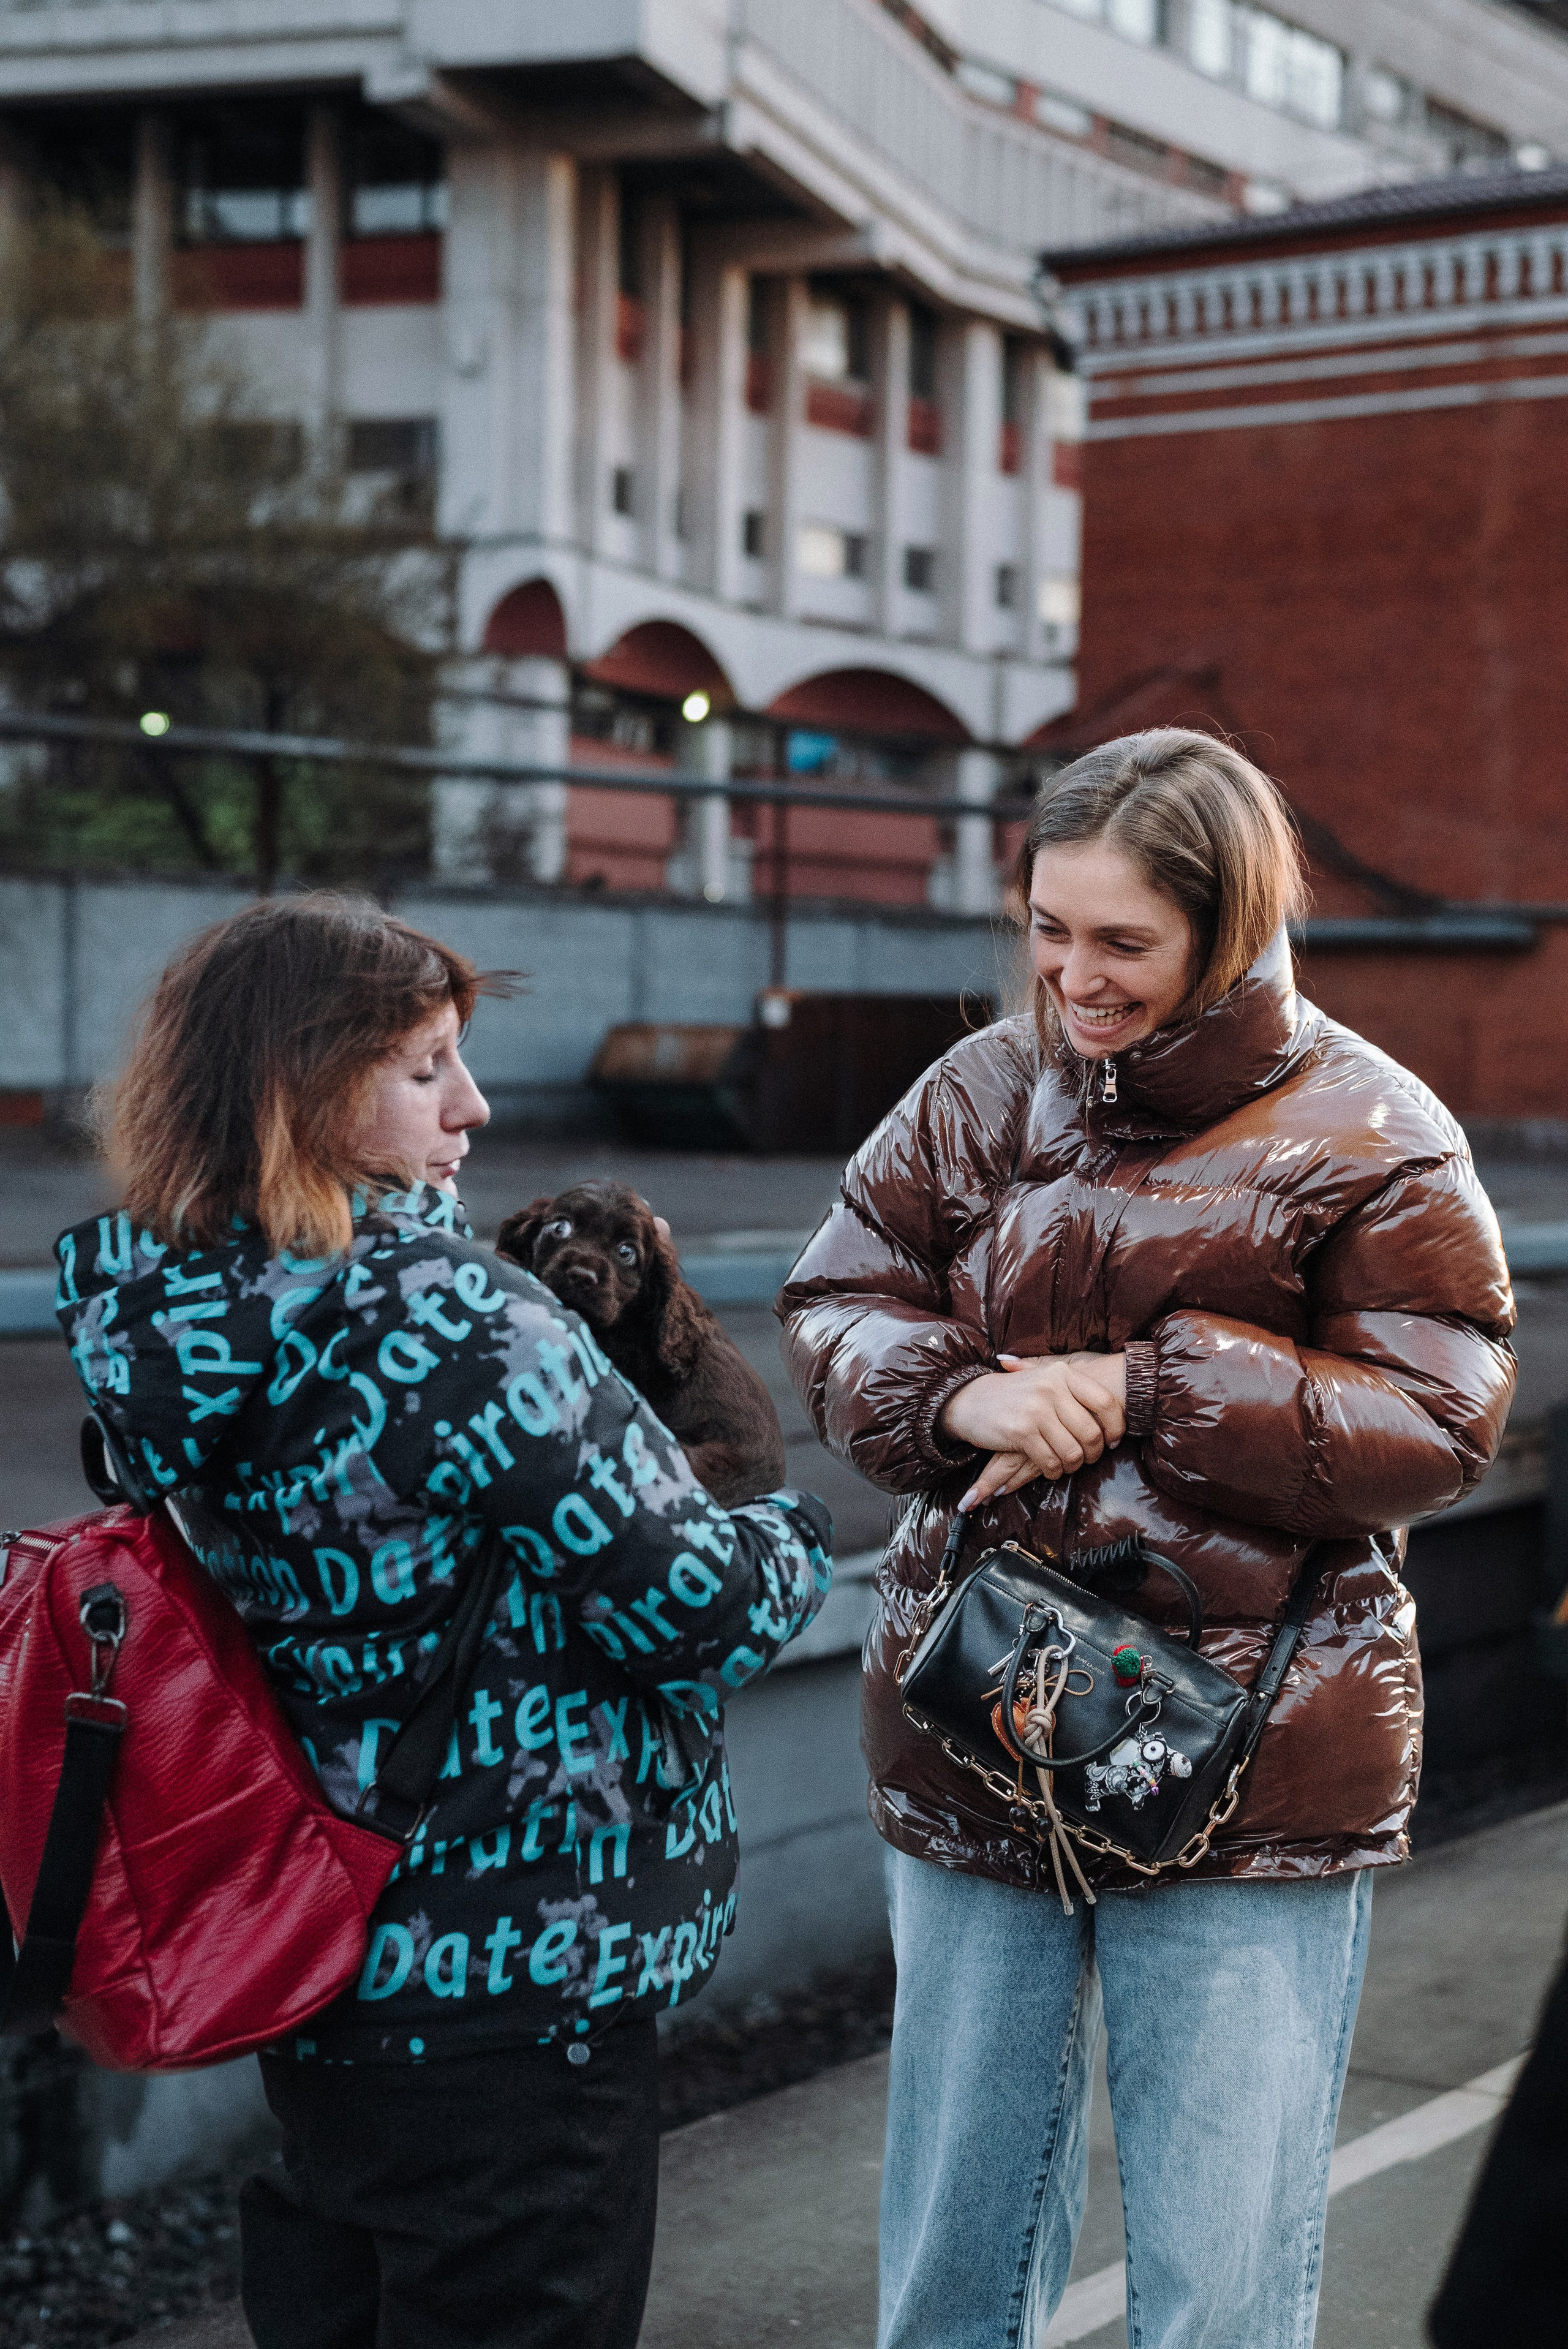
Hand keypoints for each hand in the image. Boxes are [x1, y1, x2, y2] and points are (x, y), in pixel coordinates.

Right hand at [940, 1351, 1127, 1510]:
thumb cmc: (1014, 1394)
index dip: (1115, 1427)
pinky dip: (1054, 1472)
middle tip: (1086, 1459)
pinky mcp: (1021, 1432)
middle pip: (1091, 1433)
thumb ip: (1076, 1390)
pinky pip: (1051, 1462)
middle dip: (1093, 1454)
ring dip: (1072, 1466)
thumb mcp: (1045, 1379)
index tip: (1112, 1441)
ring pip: (1073, 1452)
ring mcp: (1035, 1409)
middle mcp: (1051, 1388)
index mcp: (1062, 1373)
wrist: (969, 1400)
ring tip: (1066, 1465)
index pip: (1105, 1402)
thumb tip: (1118, 1410)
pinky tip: (1050, 1470)